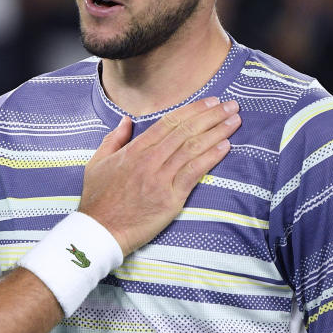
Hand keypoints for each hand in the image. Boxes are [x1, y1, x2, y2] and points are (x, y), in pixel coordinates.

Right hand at [79, 97, 240, 254]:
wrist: (101, 231)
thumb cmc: (98, 199)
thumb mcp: (98, 162)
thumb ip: (114, 139)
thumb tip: (126, 120)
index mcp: (135, 150)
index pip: (169, 122)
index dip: (193, 110)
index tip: (210, 101)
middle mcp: (150, 160)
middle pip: (186, 131)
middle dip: (211, 116)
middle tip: (231, 105)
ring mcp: (161, 179)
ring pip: (193, 148)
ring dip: (217, 132)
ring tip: (234, 121)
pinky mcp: (171, 199)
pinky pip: (194, 173)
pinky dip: (211, 158)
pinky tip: (225, 146)